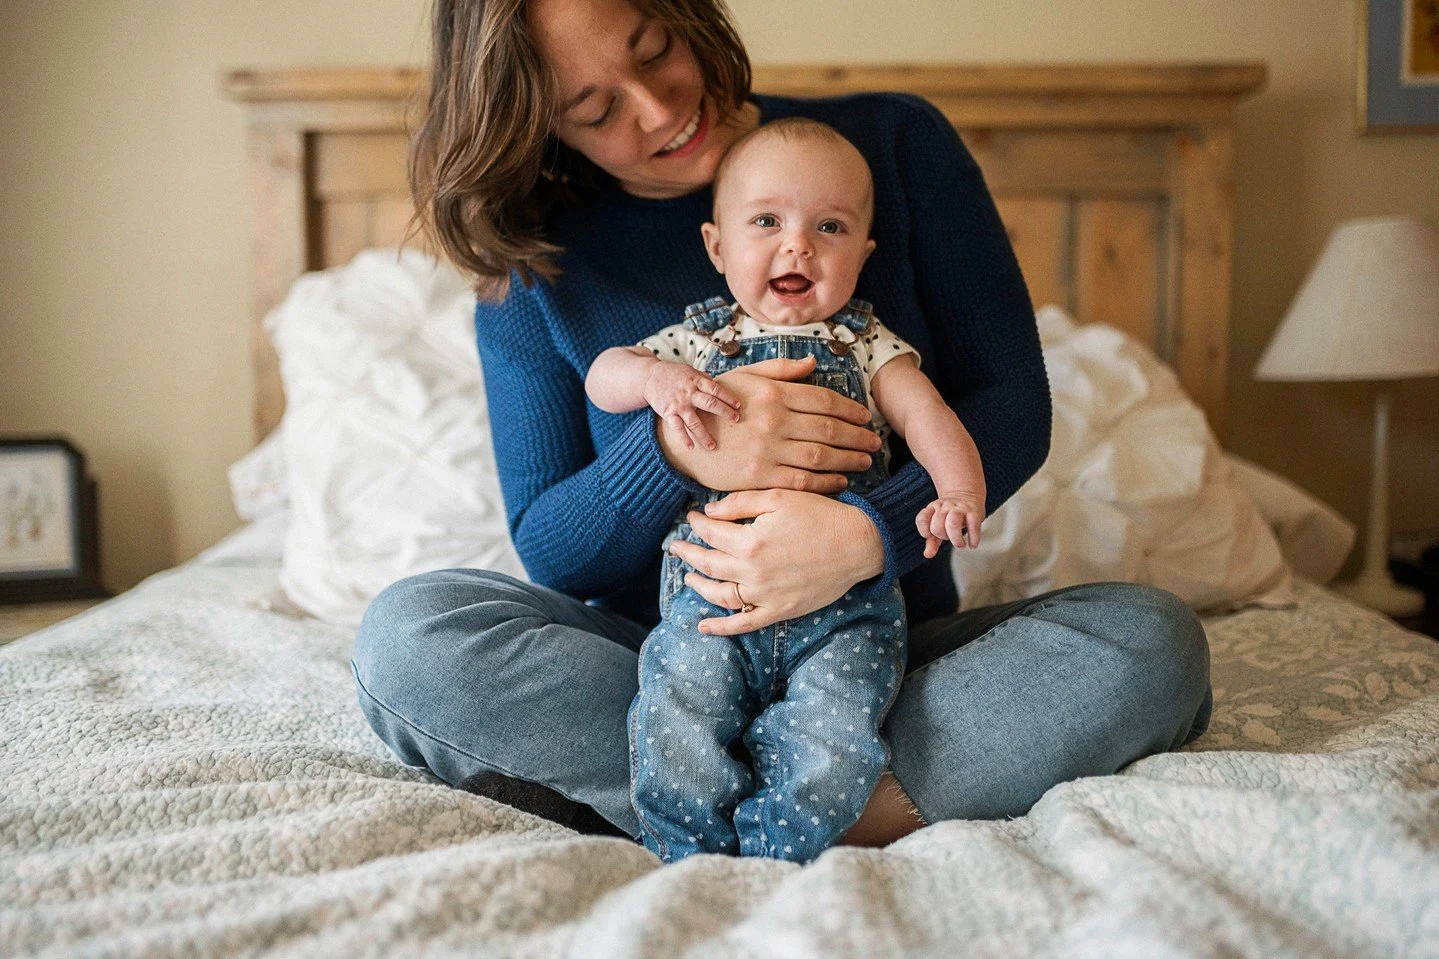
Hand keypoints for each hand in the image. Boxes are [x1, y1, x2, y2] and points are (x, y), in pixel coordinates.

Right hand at [644, 363, 741, 450]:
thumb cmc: (673, 374)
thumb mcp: (690, 371)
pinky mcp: (668, 413)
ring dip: (704, 434)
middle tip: (736, 419)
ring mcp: (678, 404)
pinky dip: (683, 437)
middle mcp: (688, 393)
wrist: (649, 376)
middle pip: (709, 403)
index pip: (715, 389)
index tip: (738, 405)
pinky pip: (677, 427)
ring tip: (713, 446)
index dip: (728, 397)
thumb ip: (704, 379)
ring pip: (693, 421)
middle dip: (724, 412)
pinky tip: (690, 447)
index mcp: (696, 381)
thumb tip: (719, 387)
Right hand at [654, 354, 881, 493]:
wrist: (682, 442)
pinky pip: (802, 480)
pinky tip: (841, 481)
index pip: (824, 400)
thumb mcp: (744, 378)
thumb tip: (814, 363)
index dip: (850, 410)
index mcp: (773, 394)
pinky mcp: (760, 476)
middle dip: (857, 437)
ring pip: (820, 455)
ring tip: (865, 461)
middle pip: (829, 429)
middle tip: (874, 443)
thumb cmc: (715, 406)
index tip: (866, 418)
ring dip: (849, 459)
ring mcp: (767, 450)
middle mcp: (773, 421)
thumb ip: (781, 370)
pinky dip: (827, 482)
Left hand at [666, 489, 885, 635]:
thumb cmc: (821, 515)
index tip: (692, 517)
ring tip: (687, 577)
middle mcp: (752, 571)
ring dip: (698, 586)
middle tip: (675, 546)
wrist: (858, 544)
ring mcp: (765, 595)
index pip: (710, 533)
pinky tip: (703, 628)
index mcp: (750, 541)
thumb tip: (709, 512)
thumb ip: (740, 503)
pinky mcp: (779, 610)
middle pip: (708, 563)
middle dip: (688, 553)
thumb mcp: (779, 497)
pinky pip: (744, 623)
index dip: (697, 523)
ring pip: (719, 594)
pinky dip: (721, 628)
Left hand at [916, 489, 984, 557]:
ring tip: (960, 544)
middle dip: (942, 536)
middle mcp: (945, 506)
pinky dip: (973, 537)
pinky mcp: (974, 511)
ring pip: (953, 522)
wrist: (967, 493)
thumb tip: (927, 555)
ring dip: (955, 538)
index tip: (931, 536)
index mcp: (933, 508)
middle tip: (950, 537)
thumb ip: (931, 541)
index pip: (922, 519)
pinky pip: (973, 525)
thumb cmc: (950, 515)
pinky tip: (972, 545)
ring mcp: (959, 508)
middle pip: (937, 526)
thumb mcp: (938, 525)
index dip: (924, 530)